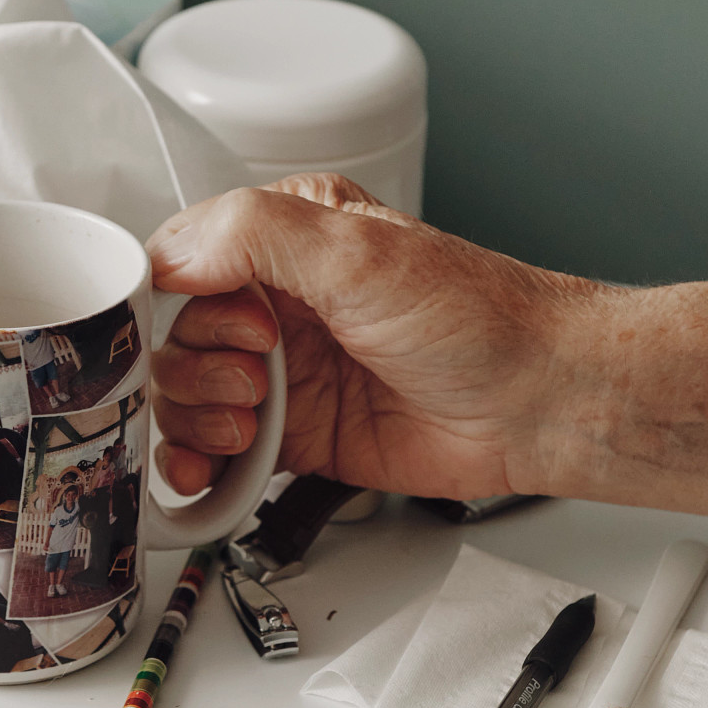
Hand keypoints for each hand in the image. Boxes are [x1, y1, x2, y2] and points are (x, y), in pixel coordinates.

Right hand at [147, 174, 707, 526]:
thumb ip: (252, 234)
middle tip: (256, 378)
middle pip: (172, 338)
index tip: (227, 324)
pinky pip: (218, 453)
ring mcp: (285, 373)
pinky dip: (199, 466)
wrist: (539, 403)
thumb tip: (168, 255)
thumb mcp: (357, 249)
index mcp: (286, 236)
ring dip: (197, 418)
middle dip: (194, 368)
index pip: (178, 260)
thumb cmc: (477, 319)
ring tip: (250, 424)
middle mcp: (279, 303)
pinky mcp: (296, 437)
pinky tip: (207, 472)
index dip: (178, 301)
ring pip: (186, 398)